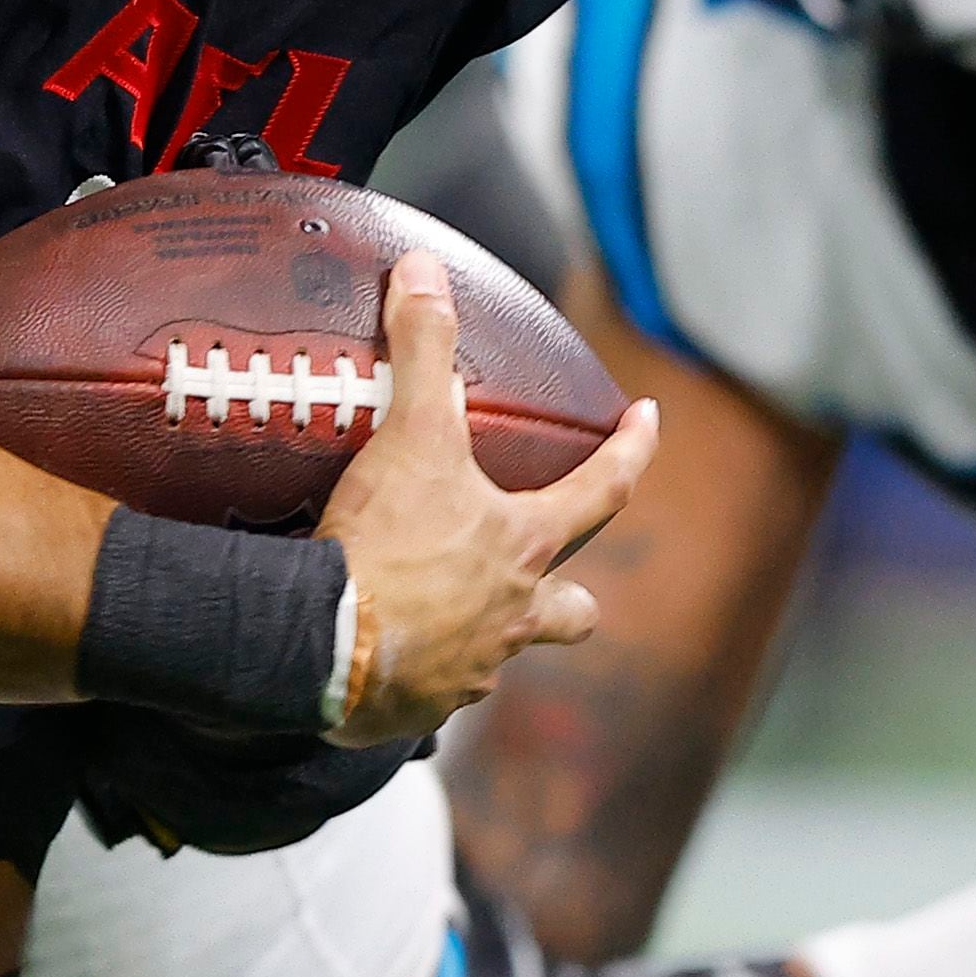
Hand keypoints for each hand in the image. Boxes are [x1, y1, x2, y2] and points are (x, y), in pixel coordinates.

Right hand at [319, 252, 652, 744]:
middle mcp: (514, 612)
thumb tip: (424, 271)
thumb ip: (422, 348)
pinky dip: (416, 671)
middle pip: (575, 609)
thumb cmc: (386, 546)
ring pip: (501, 653)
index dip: (634, 450)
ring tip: (441, 612)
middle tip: (543, 575)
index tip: (651, 421)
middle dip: (570, 595)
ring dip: (484, 633)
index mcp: (523, 545)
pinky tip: (384, 652)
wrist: (324, 645)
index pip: (604, 490)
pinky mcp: (422, 706)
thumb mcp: (411, 434)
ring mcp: (473, 666)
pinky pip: (433, 691)